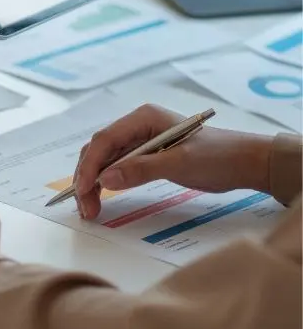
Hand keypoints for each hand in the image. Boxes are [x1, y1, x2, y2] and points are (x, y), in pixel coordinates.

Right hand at [74, 104, 273, 219]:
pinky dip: (106, 184)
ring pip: (104, 161)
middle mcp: (137, 126)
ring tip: (91, 209)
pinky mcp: (144, 156)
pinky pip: (116, 168)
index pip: (105, 140)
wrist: (245, 162)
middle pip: (99, 151)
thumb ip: (141, 169)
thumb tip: (105, 179)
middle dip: (87, 178)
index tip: (84, 190)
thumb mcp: (180, 163)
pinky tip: (101, 199)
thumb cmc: (218, 157)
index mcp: (143, 118)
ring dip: (93, 184)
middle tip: (86, 208)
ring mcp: (139, 141)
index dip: (90, 165)